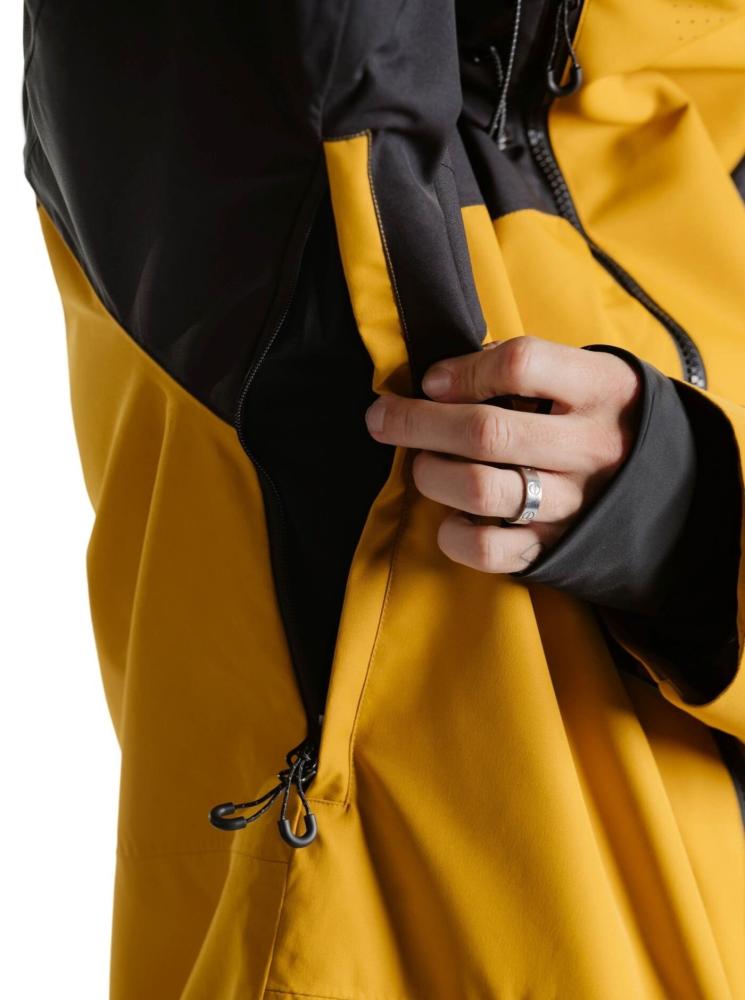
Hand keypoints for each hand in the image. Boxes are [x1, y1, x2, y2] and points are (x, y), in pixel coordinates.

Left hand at [364, 336, 642, 572]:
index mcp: (599, 389)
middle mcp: (589, 447)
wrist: (666, 486)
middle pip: (485, 432)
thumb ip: (521, 369)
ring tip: (423, 464)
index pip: (521, 364)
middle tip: (382, 418)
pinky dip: (453, 535)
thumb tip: (438, 380)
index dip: (462, 370)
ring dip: (432, 474)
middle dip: (416, 422)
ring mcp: (572, 503)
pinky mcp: (553, 548)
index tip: (431, 381)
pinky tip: (450, 516)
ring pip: (479, 489)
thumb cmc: (596, 417)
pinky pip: (488, 551)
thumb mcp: (583, 374)